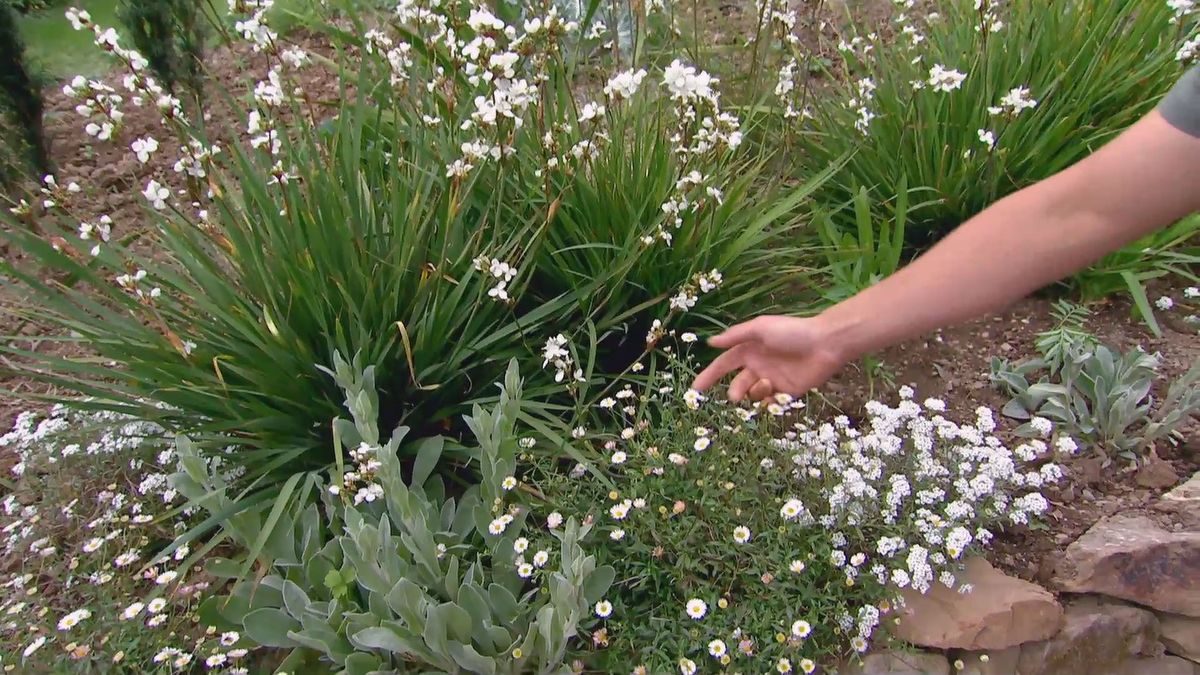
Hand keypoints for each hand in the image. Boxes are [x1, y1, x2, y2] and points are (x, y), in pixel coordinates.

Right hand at [691, 315, 847, 400]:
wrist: (825, 344)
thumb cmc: (792, 332)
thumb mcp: (760, 328)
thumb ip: (735, 336)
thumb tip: (710, 343)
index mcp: (749, 350)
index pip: (724, 365)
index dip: (709, 376)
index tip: (695, 389)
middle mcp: (758, 366)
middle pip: (737, 384)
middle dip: (734, 391)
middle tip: (735, 396)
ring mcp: (773, 380)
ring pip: (753, 396)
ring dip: (755, 393)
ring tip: (767, 385)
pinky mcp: (787, 393)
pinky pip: (770, 403)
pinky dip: (769, 402)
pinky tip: (777, 393)